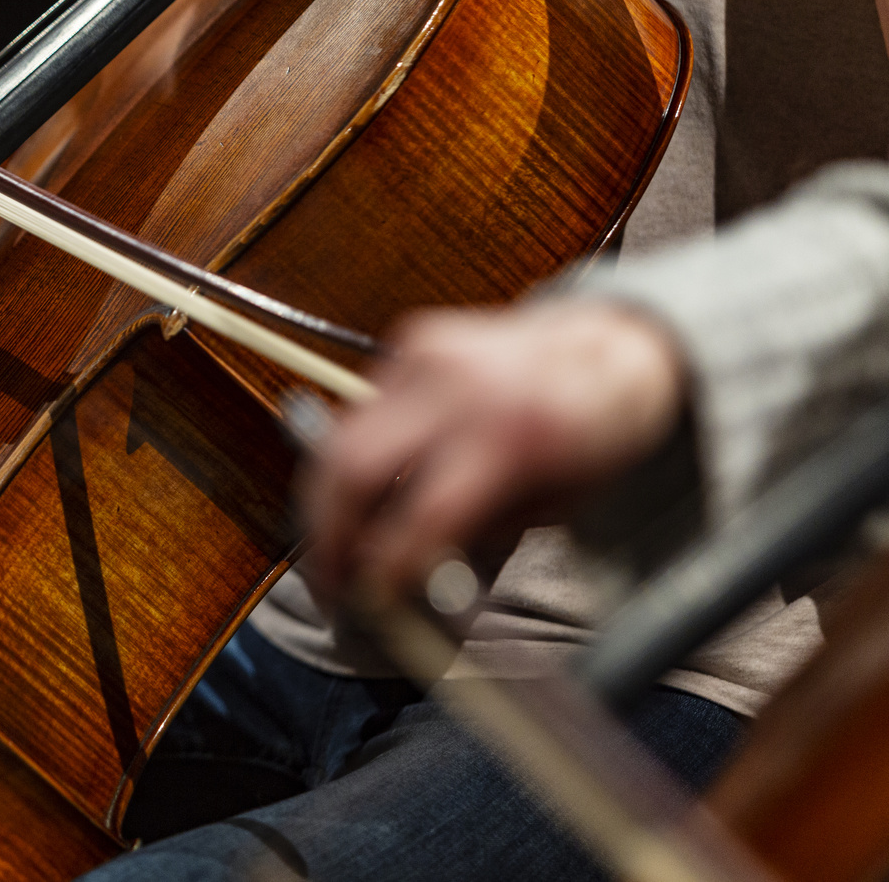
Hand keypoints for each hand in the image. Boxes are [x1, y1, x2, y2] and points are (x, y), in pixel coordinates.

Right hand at [297, 299, 686, 605]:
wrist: (612, 347)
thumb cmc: (593, 433)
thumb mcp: (556, 504)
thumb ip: (480, 533)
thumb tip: (404, 568)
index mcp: (513, 438)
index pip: (424, 515)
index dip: (386, 566)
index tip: (369, 600)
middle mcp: (461, 389)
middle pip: (352, 467)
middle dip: (326, 530)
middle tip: (327, 576)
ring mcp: (429, 355)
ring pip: (342, 434)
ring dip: (328, 495)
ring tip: (334, 538)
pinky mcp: (414, 338)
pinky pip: (365, 407)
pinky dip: (360, 449)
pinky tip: (375, 477)